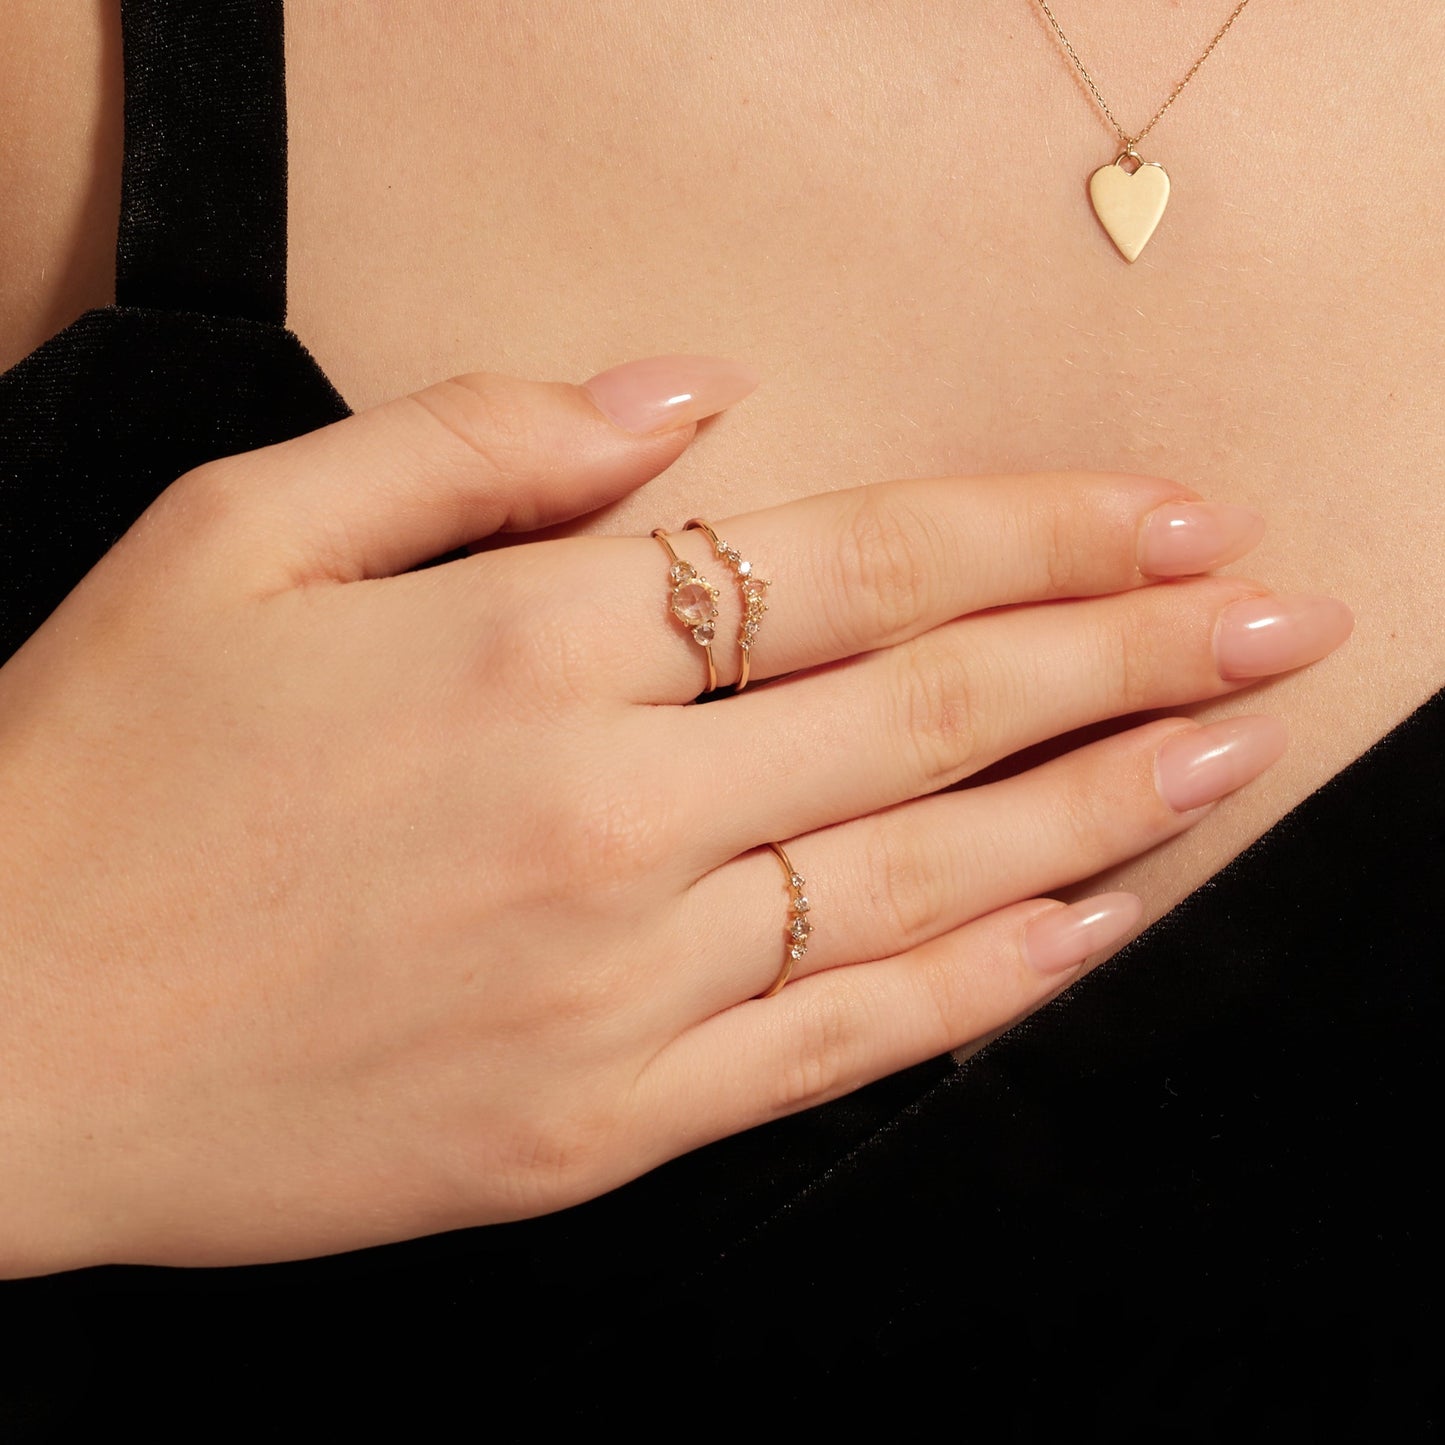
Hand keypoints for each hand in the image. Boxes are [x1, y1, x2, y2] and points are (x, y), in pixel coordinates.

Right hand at [0, 357, 1350, 1273]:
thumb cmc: (100, 769)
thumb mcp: (243, 535)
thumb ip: (476, 444)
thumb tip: (680, 399)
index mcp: (523, 648)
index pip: (852, 564)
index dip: (1032, 532)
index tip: (1160, 521)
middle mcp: (604, 813)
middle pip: (933, 709)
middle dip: (1128, 654)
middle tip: (1273, 622)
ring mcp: (618, 987)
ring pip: (924, 881)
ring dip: (1102, 809)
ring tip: (1229, 755)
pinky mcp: (599, 1126)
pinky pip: (840, 1049)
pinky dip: (978, 989)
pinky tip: (1081, 935)